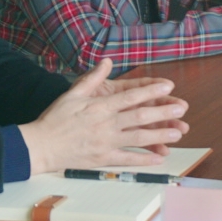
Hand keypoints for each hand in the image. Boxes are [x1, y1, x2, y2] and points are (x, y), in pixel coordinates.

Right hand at [19, 59, 188, 173]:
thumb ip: (92, 78)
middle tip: (181, 109)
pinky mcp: (102, 159)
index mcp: (100, 106)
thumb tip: (107, 61)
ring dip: (160, 136)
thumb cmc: (55, 118)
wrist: (40, 146)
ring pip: (138, 138)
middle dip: (163, 113)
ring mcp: (105, 143)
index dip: (151, 92)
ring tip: (177, 133)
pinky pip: (127, 159)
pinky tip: (159, 158)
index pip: (131, 97)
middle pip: (140, 117)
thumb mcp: (72, 93)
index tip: (168, 88)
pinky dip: (144, 159)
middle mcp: (106, 124)